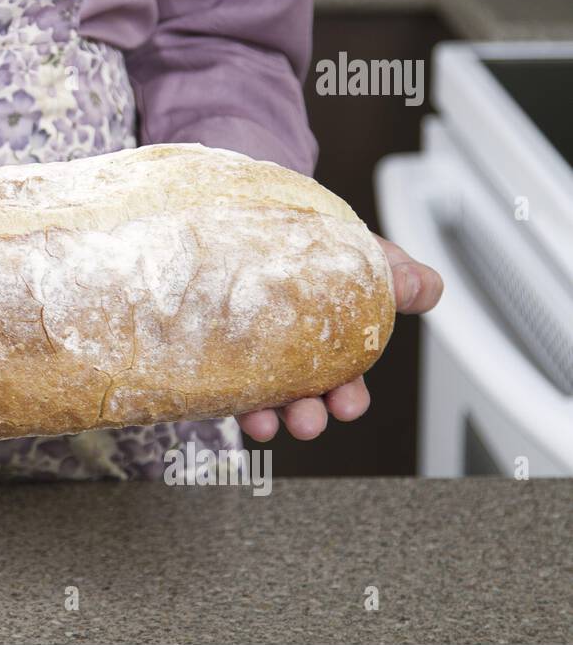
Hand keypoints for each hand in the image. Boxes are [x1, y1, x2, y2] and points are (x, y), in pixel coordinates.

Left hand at [236, 235, 443, 442]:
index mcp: (333, 338)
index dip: (349, 395)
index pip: (346, 376)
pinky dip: (232, 396)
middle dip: (310, 414)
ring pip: (263, 393)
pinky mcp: (221, 350)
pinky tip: (235, 402)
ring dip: (268, 414)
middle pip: (304, 394)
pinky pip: (226, 378)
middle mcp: (295, 351)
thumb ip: (396, 272)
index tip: (348, 405)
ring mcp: (255, 352)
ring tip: (266, 423)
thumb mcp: (360, 250)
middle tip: (309, 420)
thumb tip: (423, 287)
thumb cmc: (309, 241)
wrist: (249, 221)